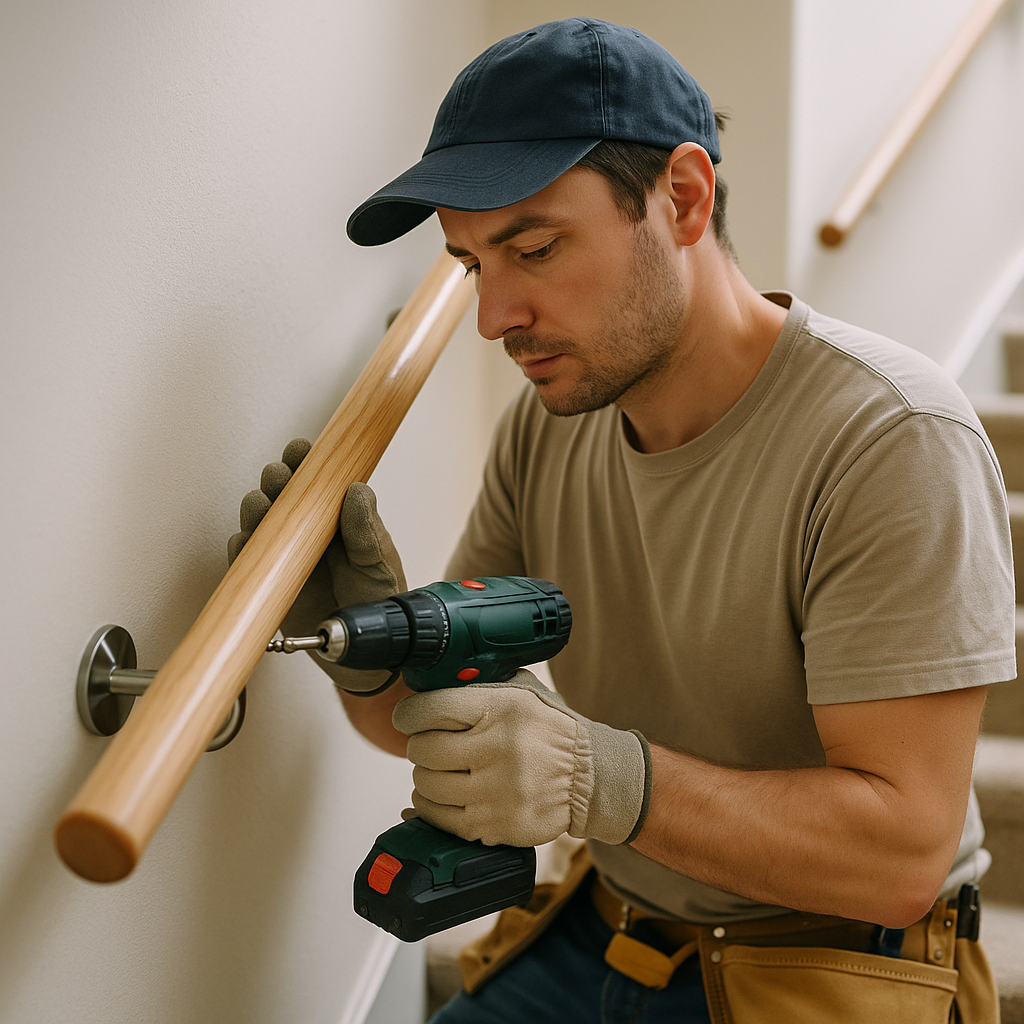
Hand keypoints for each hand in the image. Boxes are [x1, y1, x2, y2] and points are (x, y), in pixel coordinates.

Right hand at [228, 439, 406, 691]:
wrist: (364, 648)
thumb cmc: (377, 600)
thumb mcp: (378, 563)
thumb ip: (366, 530)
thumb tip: (357, 489)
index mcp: (339, 517)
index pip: (319, 480)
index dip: (306, 461)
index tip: (300, 449)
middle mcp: (310, 529)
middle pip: (285, 493)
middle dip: (278, 480)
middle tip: (280, 476)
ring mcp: (287, 552)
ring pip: (262, 519)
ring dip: (258, 507)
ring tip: (261, 503)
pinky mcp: (269, 578)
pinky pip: (246, 557)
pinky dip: (242, 546)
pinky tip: (246, 538)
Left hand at [392, 669, 650, 846]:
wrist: (590, 778)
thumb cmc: (550, 730)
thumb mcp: (522, 692)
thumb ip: (479, 684)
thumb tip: (430, 683)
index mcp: (502, 709)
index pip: (431, 709)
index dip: (409, 714)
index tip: (406, 718)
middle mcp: (498, 750)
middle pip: (423, 750)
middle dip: (419, 746)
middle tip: (429, 745)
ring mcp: (496, 792)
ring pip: (426, 786)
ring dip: (425, 777)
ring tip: (440, 770)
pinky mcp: (494, 826)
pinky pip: (440, 819)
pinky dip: (432, 806)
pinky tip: (444, 795)